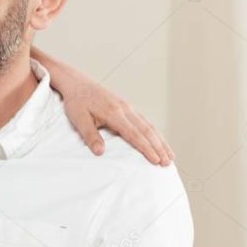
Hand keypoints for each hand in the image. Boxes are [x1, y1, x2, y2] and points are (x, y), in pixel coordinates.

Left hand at [57, 71, 172, 166]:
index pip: (134, 134)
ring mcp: (127, 106)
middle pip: (147, 130)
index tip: (155, 161)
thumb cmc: (76, 102)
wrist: (77, 83)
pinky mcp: (126, 106)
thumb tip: (100, 152)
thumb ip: (90, 135)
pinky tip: (158, 141)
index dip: (146, 148)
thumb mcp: (78, 119)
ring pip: (149, 125)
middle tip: (167, 163)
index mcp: (114, 113)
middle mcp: (125, 109)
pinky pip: (144, 120)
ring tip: (170, 155)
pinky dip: (154, 132)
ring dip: (160, 141)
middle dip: (159, 148)